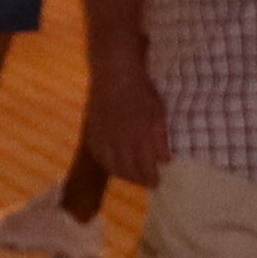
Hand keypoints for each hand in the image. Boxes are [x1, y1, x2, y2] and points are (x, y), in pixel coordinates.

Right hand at [95, 65, 173, 181]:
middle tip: (146, 182)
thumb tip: (164, 161)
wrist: (114, 74)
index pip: (145, 167)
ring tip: (132, 176)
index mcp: (139, 136)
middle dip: (138, 180)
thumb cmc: (142, 91)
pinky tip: (114, 165)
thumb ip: (160, 138)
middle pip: (128, 171)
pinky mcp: (92, 132)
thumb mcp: (158, 112)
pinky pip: (98, 155)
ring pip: (112, 166)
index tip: (157, 182)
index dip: (151, 178)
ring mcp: (103, 137)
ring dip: (123, 175)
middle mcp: (119, 141)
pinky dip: (107, 164)